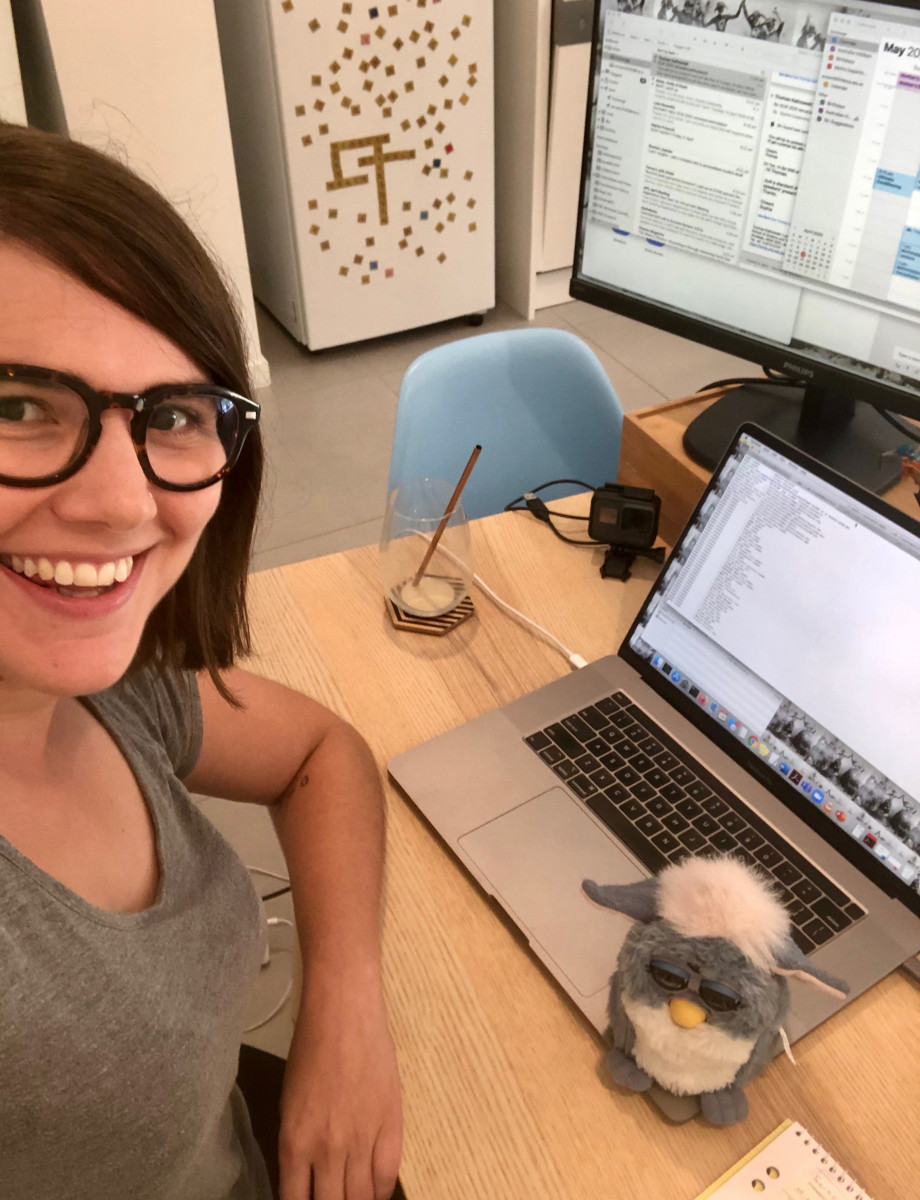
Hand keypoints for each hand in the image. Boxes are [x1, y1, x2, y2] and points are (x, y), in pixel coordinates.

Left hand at [278, 979, 401, 1199]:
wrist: (344, 1014)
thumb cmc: (310, 1050)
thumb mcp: (290, 1104)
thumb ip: (298, 1147)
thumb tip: (306, 1179)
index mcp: (295, 1143)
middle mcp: (327, 1149)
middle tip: (334, 1197)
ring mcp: (362, 1138)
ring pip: (362, 1197)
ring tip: (355, 1195)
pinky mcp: (390, 1124)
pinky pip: (388, 1175)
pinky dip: (382, 1191)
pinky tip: (377, 1191)